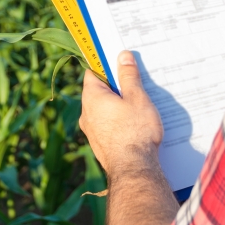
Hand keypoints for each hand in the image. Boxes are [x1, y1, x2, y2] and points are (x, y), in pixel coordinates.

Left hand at [80, 50, 163, 174]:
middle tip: (135, 83)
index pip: (93, 72)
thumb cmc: (135, 130)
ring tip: (139, 105)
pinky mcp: (100, 145)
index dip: (106, 65)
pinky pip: (107, 125)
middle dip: (116, 86)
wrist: (133, 169)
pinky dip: (118, 121)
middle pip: (99, 91)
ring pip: (103, 110)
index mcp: (91, 97)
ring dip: (118, 105)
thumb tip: (122, 56)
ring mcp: (91, 131)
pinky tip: (135, 124)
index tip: (120, 62)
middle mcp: (86, 114)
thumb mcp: (136, 97)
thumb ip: (128, 76)